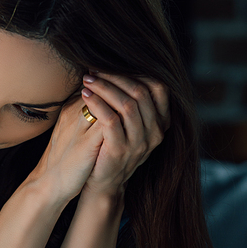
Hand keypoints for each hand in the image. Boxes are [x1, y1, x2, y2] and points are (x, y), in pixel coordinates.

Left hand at [78, 71, 169, 197]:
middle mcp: (155, 132)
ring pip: (127, 104)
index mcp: (161, 122)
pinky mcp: (120, 151)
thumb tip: (123, 66)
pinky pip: (111, 120)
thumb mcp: (131, 125)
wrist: (103, 182)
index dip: (135, 72)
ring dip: (105, 87)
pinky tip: (85, 96)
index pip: (158, 87)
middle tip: (95, 70)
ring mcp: (139, 143)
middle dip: (116, 76)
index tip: (113, 65)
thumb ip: (135, 102)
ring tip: (88, 80)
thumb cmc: (113, 146)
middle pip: (141, 92)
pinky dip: (97, 104)